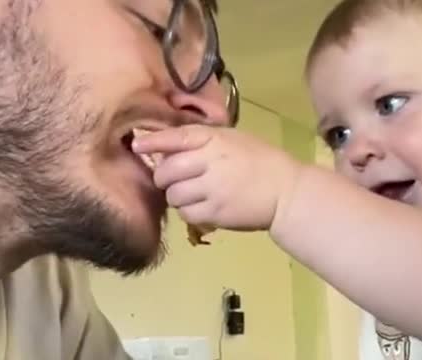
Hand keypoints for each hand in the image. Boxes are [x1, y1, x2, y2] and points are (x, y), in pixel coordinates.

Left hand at [132, 125, 302, 230]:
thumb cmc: (260, 161)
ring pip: (173, 195)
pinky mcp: (215, 212)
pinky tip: (203, 207)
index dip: (152, 141)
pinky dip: (189, 212)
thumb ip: (202, 141)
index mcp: (215, 140)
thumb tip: (166, 149)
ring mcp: (212, 188)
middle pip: (166, 171)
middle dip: (163, 177)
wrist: (286, 191)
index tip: (136, 145)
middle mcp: (210, 161)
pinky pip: (186, 213)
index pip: (176, 138)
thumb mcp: (233, 139)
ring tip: (193, 194)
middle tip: (173, 180)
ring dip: (177, 196)